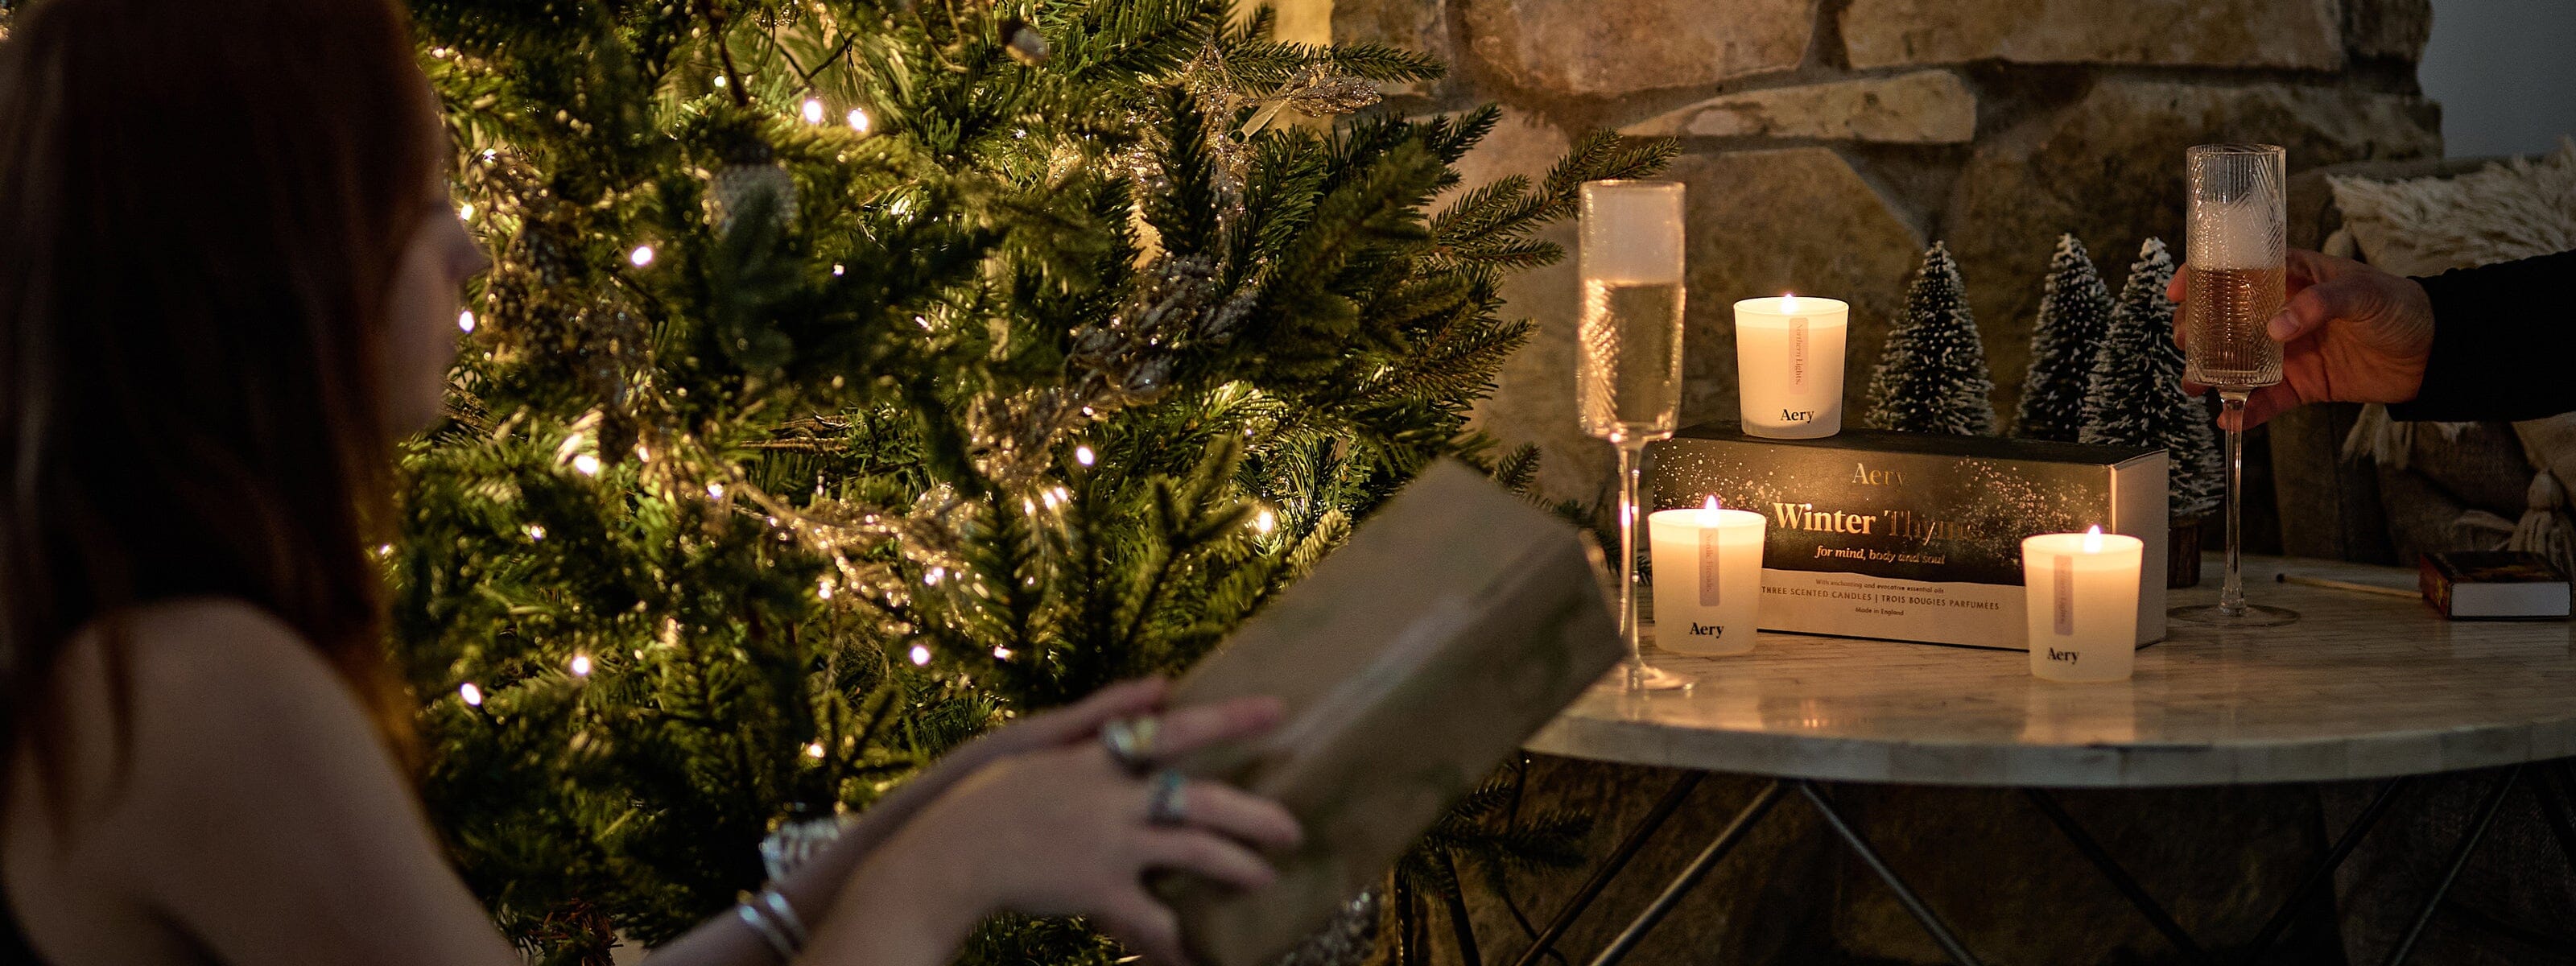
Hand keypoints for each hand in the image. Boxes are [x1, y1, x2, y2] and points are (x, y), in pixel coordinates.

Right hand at [828, 696, 1300, 964]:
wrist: (949, 852)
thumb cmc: (985, 795)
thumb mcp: (1037, 740)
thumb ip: (1102, 715)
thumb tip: (1159, 684)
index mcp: (1099, 757)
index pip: (1176, 729)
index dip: (1231, 720)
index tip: (1278, 712)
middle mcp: (1113, 795)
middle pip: (1201, 798)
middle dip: (1254, 813)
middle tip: (1293, 827)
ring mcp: (1108, 841)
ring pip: (1192, 851)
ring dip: (1235, 866)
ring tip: (1266, 879)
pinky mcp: (1096, 886)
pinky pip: (1149, 917)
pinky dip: (1173, 938)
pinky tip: (1192, 955)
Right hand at [2170, 249, 2434, 428]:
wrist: (2434, 352)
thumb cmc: (2399, 306)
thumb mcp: (2362, 293)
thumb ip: (2317, 303)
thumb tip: (2274, 328)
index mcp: (2288, 277)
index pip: (2234, 270)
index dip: (2200, 277)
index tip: (2178, 291)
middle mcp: (2277, 313)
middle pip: (2221, 319)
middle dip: (2194, 332)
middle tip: (2184, 344)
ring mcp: (2285, 351)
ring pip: (2234, 361)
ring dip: (2209, 373)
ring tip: (2194, 385)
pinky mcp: (2299, 384)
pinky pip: (2264, 400)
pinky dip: (2245, 411)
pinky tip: (2230, 418)